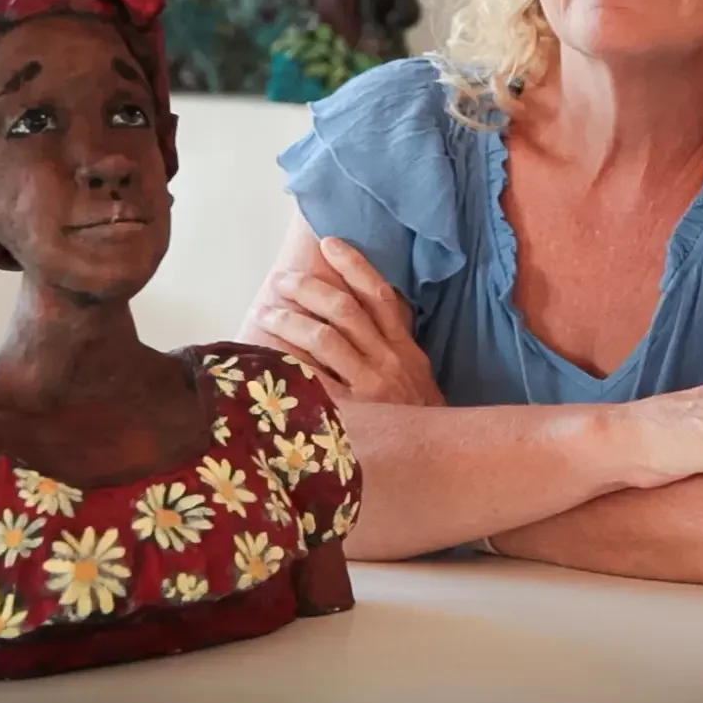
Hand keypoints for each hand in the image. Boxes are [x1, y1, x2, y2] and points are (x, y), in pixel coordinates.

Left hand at [246, 237, 443, 405]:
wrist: (436, 458)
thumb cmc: (418, 414)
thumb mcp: (415, 372)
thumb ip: (391, 342)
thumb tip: (364, 308)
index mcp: (404, 346)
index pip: (379, 294)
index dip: (353, 264)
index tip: (329, 243)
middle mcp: (388, 360)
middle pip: (344, 309)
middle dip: (308, 288)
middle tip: (281, 280)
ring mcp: (369, 386)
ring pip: (323, 338)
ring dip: (289, 320)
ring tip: (266, 313)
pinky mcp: (351, 412)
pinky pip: (313, 379)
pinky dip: (289, 363)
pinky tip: (268, 355)